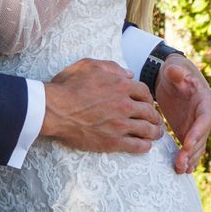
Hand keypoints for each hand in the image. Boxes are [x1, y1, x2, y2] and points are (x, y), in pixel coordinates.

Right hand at [40, 58, 164, 154]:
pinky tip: (145, 145)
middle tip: (154, 120)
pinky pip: (137, 146)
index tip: (147, 103)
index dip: (148, 98)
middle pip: (150, 111)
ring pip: (147, 129)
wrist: (54, 110)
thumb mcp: (88, 65)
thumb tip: (128, 73)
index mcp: (120, 85)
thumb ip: (111, 67)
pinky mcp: (113, 141)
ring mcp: (120, 124)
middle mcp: (124, 105)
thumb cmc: (67, 86)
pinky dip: (144, 146)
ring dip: (154, 132)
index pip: (145, 92)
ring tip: (156, 134)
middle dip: (154, 116)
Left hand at [155, 54, 210, 173]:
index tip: (186, 144)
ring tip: (180, 170)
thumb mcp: (175, 68)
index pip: (205, 119)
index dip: (198, 132)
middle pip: (201, 136)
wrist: (172, 77)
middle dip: (192, 151)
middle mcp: (204, 115)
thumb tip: (175, 72)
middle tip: (180, 163)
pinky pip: (190, 147)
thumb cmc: (174, 71)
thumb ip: (176, 72)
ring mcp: (196, 125)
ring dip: (190, 158)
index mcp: (205, 101)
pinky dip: (188, 158)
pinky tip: (182, 170)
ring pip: (197, 145)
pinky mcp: (188, 130)